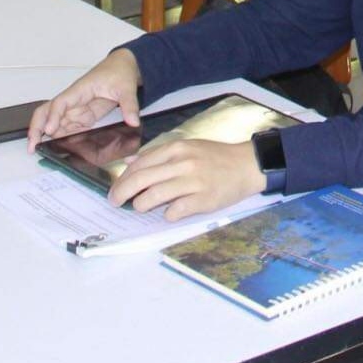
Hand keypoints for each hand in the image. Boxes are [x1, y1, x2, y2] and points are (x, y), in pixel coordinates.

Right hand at [26, 49, 140, 148]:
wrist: (123, 66)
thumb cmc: (119, 71)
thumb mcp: (126, 87)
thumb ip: (129, 105)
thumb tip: (133, 121)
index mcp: (80, 90)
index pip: (61, 103)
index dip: (53, 116)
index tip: (49, 130)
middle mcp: (74, 100)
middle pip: (47, 112)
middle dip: (37, 127)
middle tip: (33, 145)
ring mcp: (77, 109)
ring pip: (55, 122)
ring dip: (47, 136)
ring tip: (41, 151)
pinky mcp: (84, 115)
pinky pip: (68, 128)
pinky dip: (61, 138)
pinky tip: (59, 148)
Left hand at [105, 138, 264, 219]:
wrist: (247, 165)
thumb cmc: (215, 157)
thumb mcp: (187, 148)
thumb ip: (159, 155)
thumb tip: (130, 162)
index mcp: (177, 149)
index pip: (140, 164)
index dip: (123, 179)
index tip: (115, 190)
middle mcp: (183, 163)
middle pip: (141, 179)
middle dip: (122, 193)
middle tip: (115, 203)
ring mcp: (193, 181)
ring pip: (154, 196)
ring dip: (141, 205)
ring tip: (140, 208)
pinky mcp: (204, 199)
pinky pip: (175, 211)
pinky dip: (167, 214)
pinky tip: (168, 213)